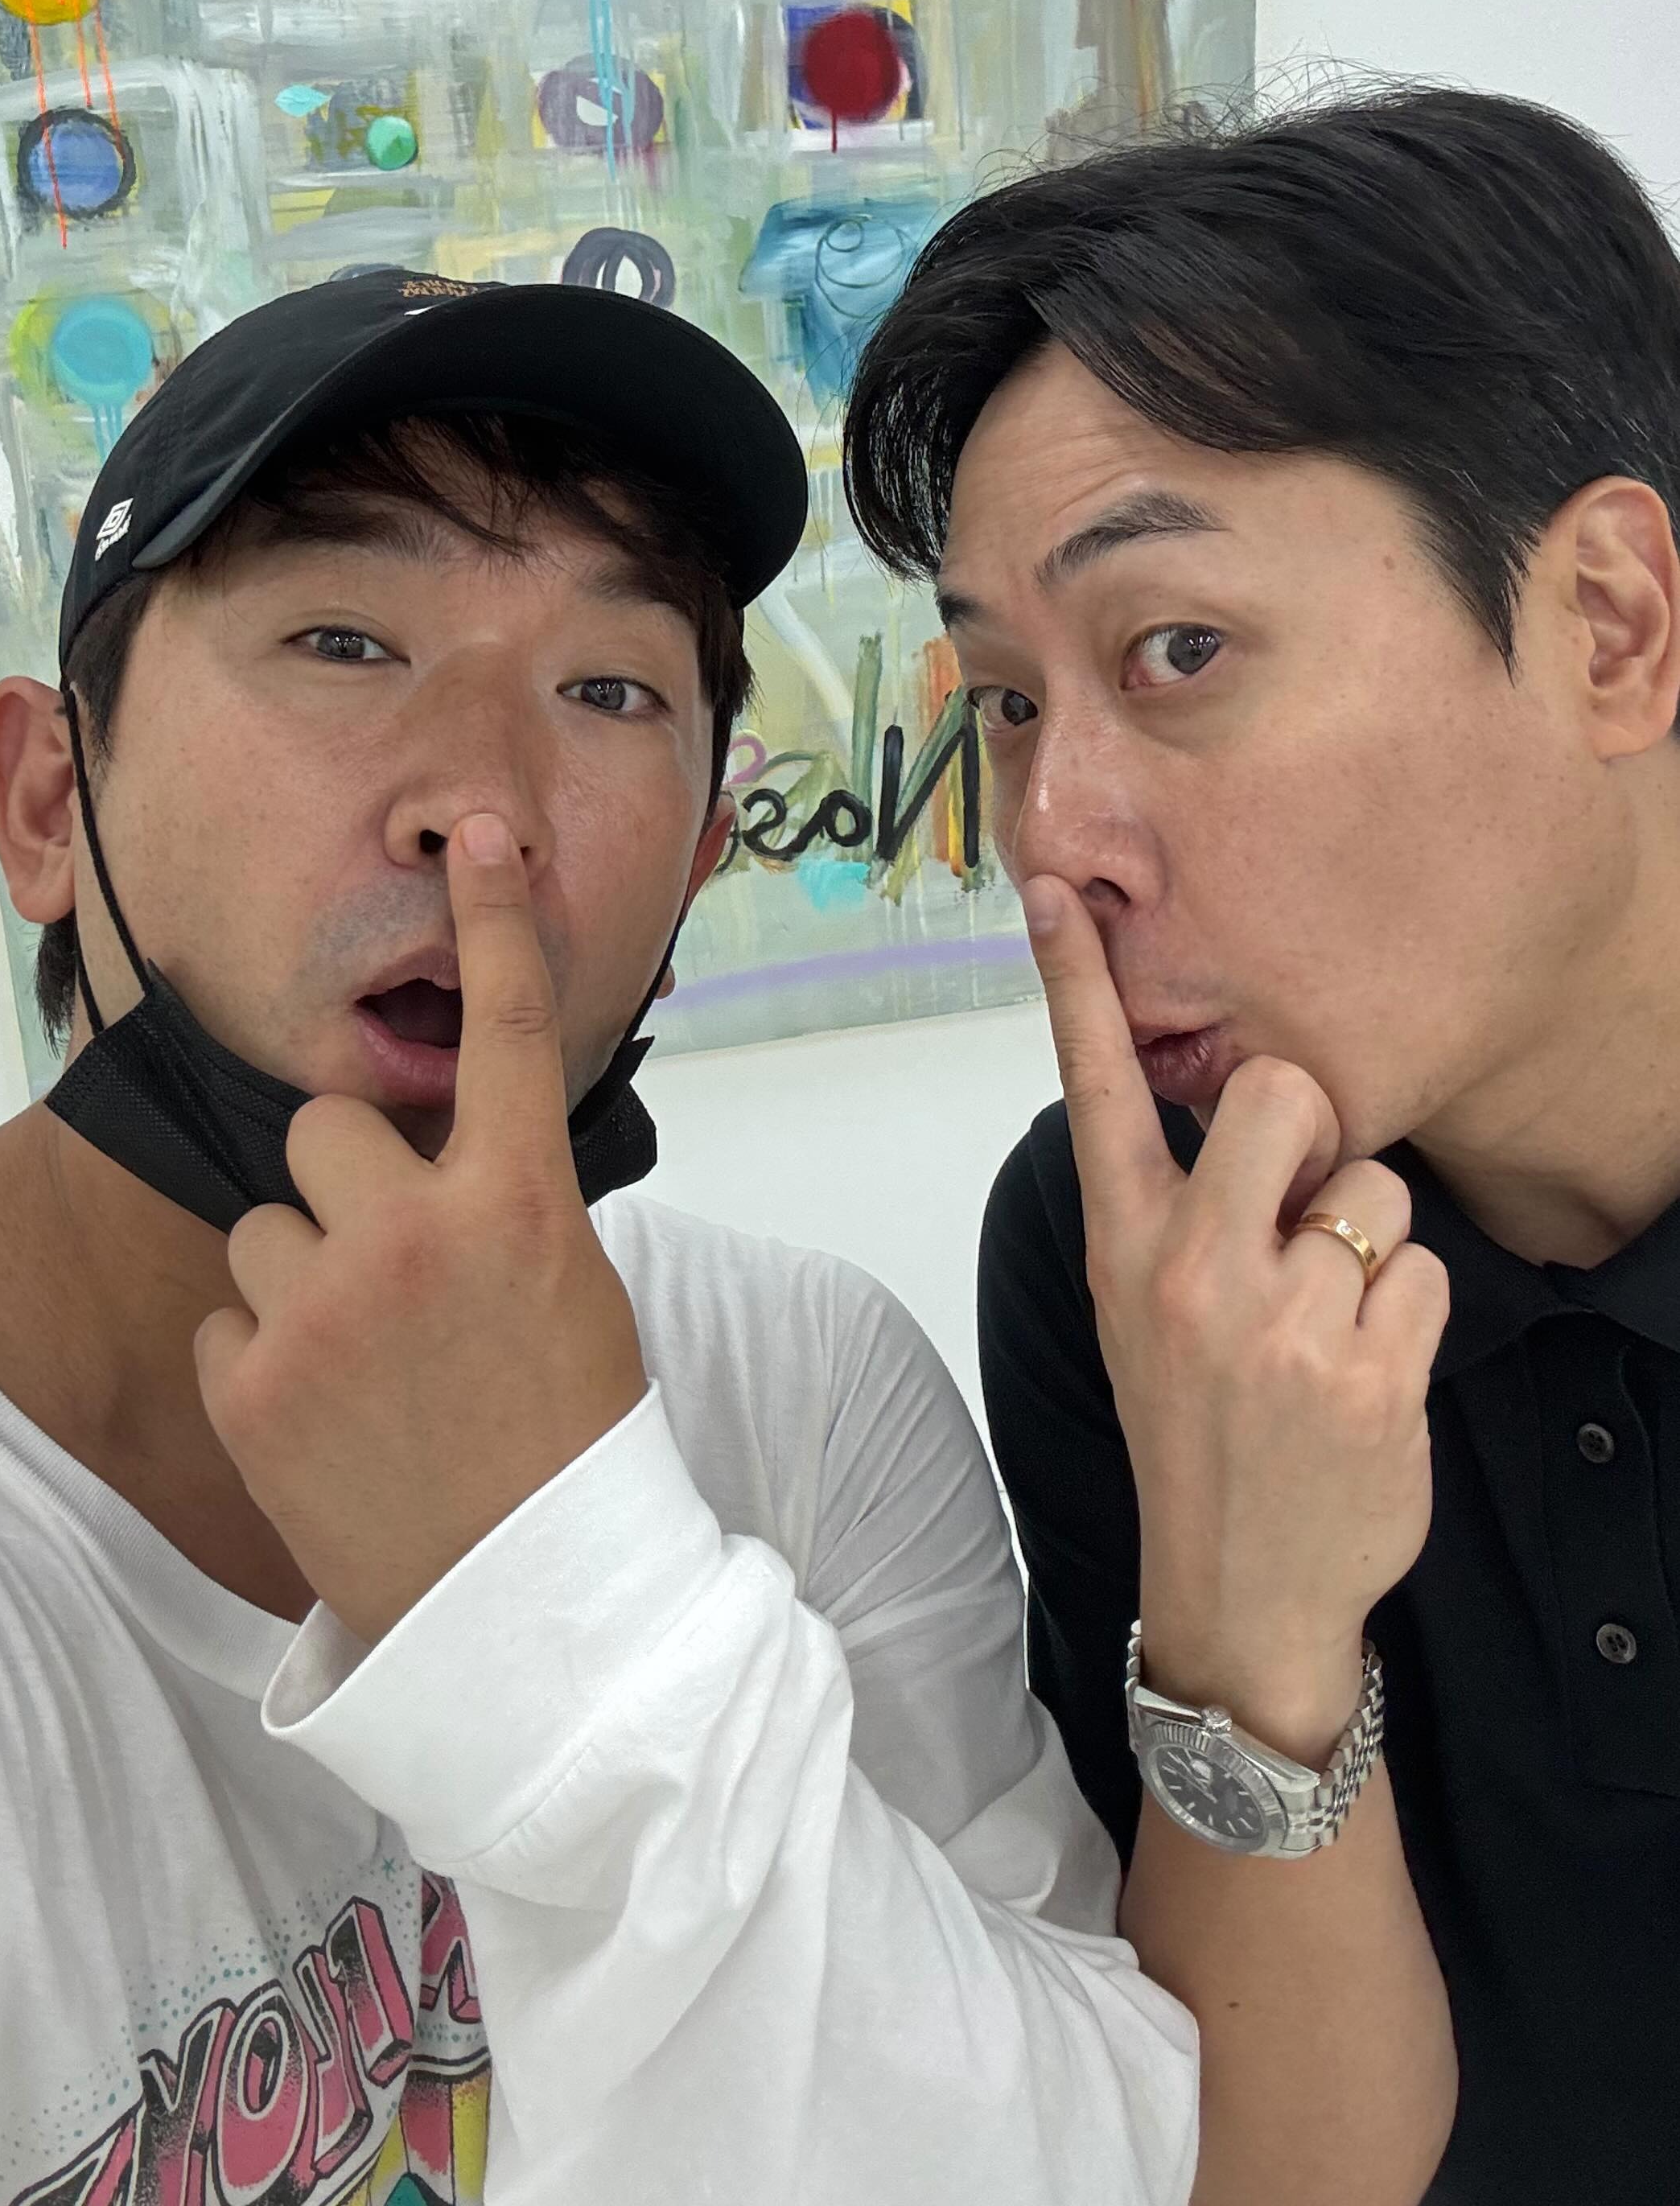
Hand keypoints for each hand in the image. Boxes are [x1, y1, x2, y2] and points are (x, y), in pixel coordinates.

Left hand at [195, 812, 648, 1644]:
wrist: (533, 1607)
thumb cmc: (569, 1443)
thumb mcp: (571, 1290)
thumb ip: (505, 1200)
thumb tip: (454, 1145)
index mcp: (521, 1203)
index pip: (509, 1029)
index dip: (493, 920)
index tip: (478, 835)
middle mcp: (415, 1235)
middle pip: (330, 1127)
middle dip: (348, 1185)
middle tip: (393, 1268)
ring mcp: (324, 1310)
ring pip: (264, 1224)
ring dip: (299, 1277)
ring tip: (364, 1363)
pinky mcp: (252, 1386)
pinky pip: (226, 1320)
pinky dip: (261, 1362)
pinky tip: (326, 1418)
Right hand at [1023, 879, 1449, 1765]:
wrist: (1245, 1593)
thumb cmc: (1199, 1431)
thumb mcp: (1140, 1310)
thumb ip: (1171, 1206)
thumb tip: (1231, 1096)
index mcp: (1126, 1247)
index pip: (1095, 1090)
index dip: (1075, 984)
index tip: (1056, 889)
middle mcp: (1194, 1274)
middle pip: (1286, 1093)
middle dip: (1316, 1132)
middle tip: (1301, 1208)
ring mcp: (1281, 1328)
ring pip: (1376, 1193)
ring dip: (1371, 1250)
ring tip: (1329, 1323)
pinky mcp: (1368, 1376)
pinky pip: (1427, 1275)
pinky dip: (1411, 1318)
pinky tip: (1364, 1375)